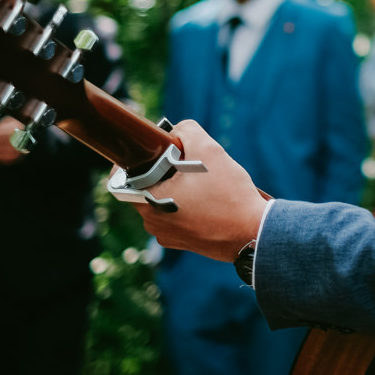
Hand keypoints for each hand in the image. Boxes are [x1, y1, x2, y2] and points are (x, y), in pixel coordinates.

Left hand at [131, 120, 270, 262]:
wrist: (254, 234)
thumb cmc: (228, 195)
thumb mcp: (209, 150)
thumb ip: (187, 131)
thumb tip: (176, 132)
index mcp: (148, 202)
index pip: (121, 179)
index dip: (135, 160)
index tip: (152, 152)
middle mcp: (152, 223)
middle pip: (147, 187)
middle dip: (164, 172)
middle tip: (187, 163)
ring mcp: (168, 236)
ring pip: (163, 202)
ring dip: (178, 189)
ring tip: (204, 183)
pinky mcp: (185, 243)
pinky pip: (178, 217)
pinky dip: (188, 206)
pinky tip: (210, 200)